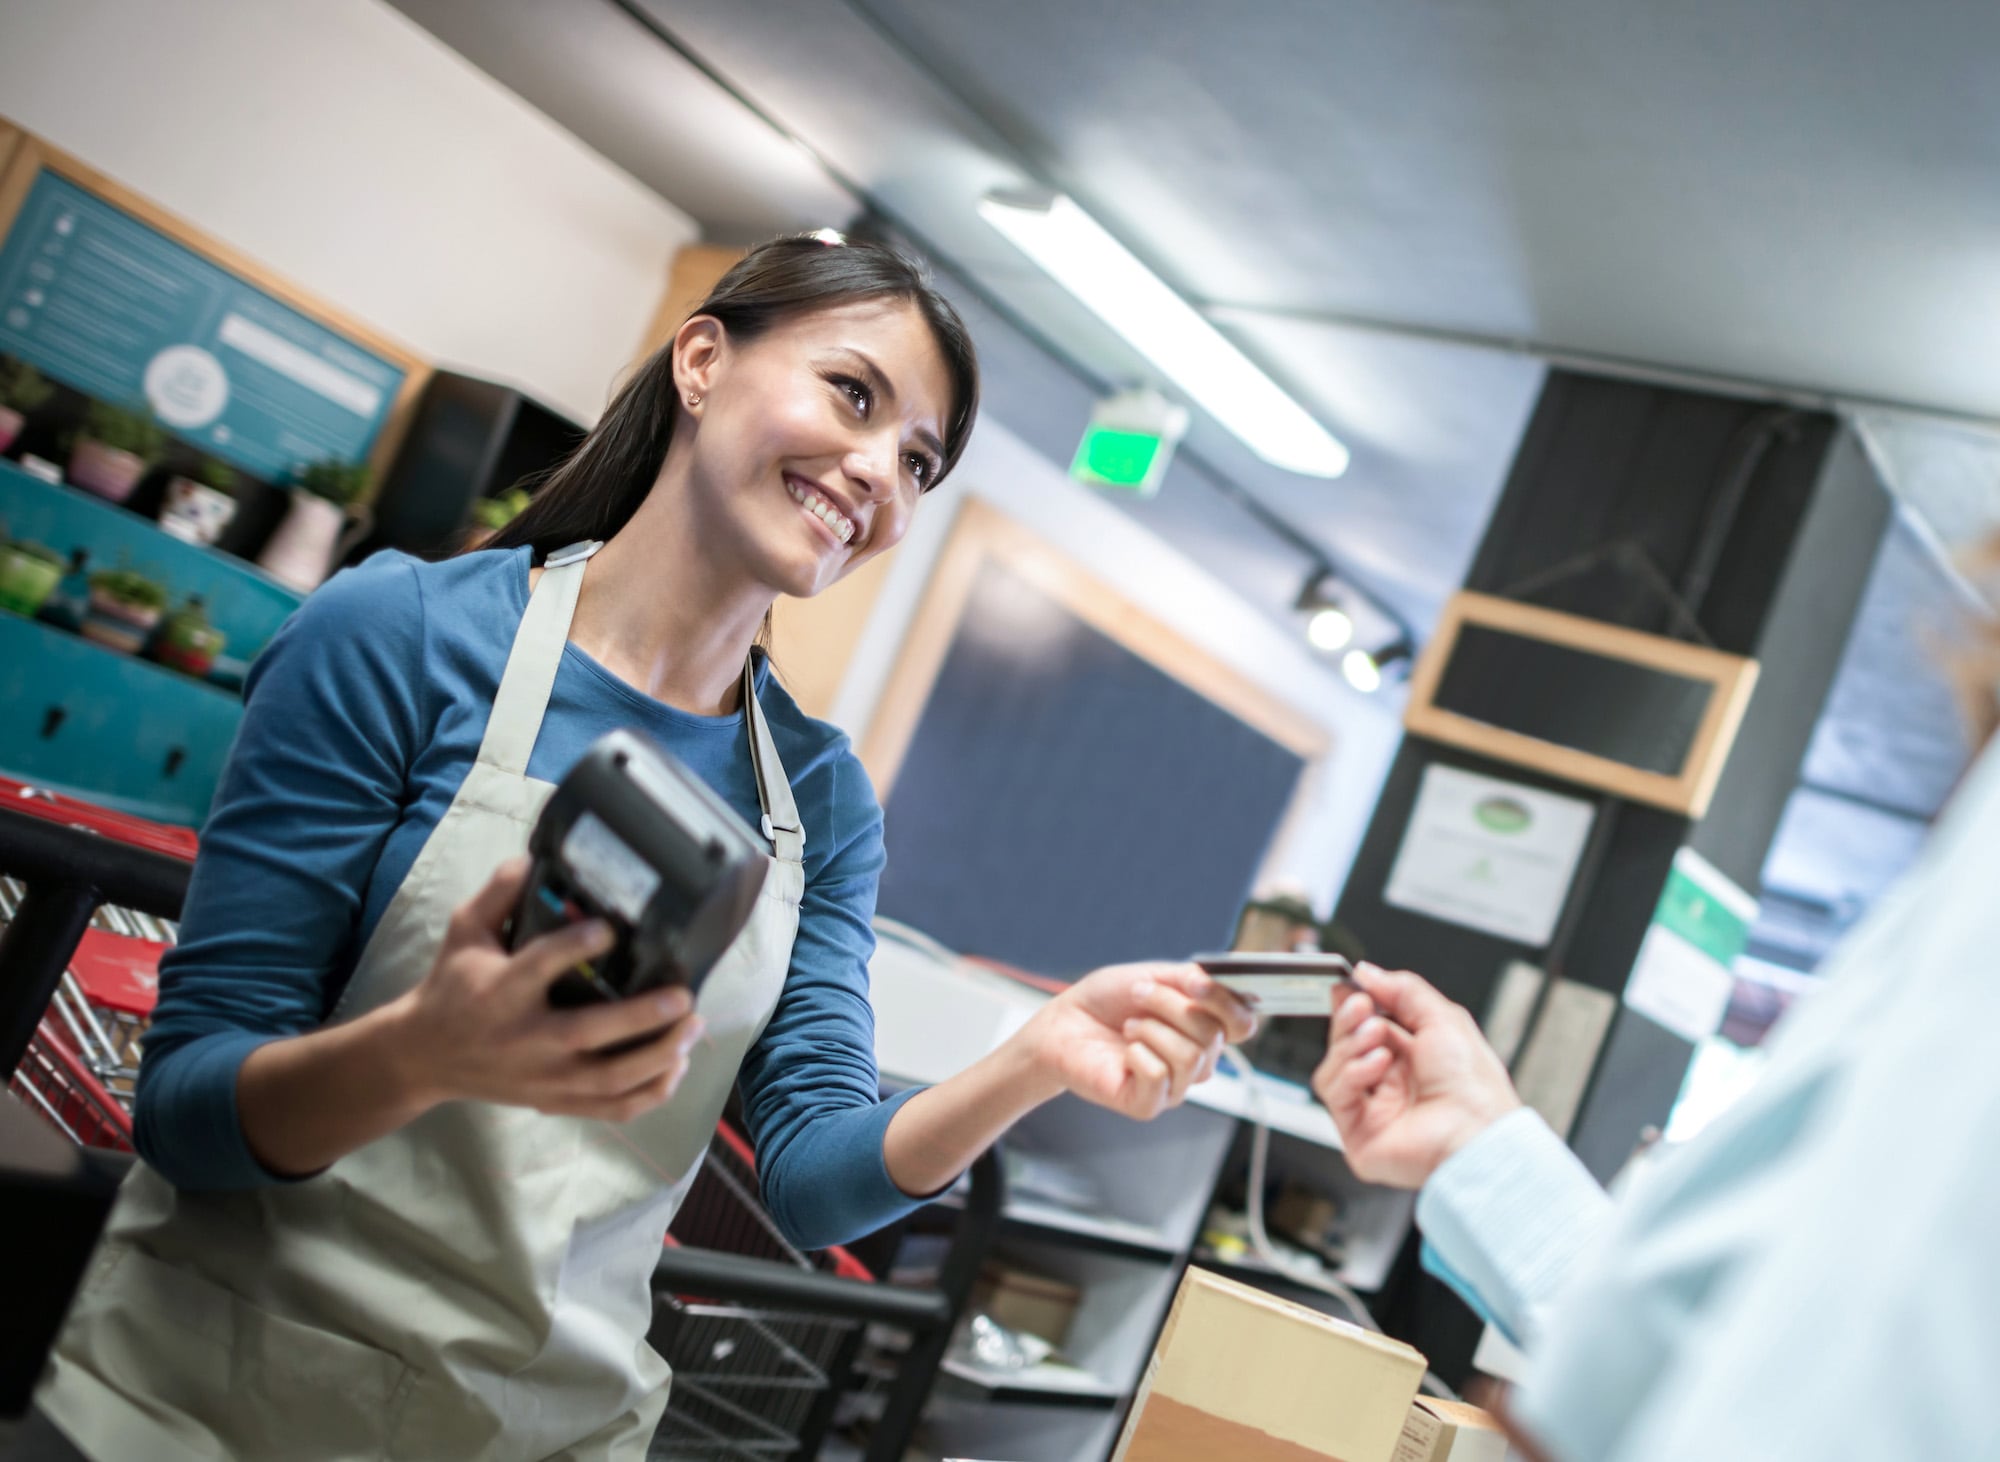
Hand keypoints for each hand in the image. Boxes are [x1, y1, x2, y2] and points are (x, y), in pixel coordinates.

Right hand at [384, 856, 706, 1121]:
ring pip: (608, 1080)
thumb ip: (499, 893)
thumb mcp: (465, 931)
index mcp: (499, 992)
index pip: (538, 967)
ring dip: (659, 1057)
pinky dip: (650, 1093)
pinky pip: (611, 1109)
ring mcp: (543, 1078)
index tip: (610, 928)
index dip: (574, 947)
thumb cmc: (454, 985)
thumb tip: (537, 857)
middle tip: (684, 997)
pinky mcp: (554, 1102)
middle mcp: (524, 1040)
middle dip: (641, 1018)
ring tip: (693, 1026)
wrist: (425, 1056)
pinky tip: (678, 1066)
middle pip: (587, 1034)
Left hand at [1020, 962, 1258, 1120]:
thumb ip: (1187, 979)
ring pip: (1190, 1056)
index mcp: (1204, 1029)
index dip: (1227, 1002)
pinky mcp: (1148, 1104)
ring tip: (1128, 1025)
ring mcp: (1175, 1087)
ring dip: (1152, 1028)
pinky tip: (1123, 1052)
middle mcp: (1197, 1061)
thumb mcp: (1150, 976)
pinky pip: (1160, 1076)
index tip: (1195, 981)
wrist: (1062, 1025)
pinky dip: (1137, 1054)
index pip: (1243, 1024)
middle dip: (1171, 1005)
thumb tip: (1211, 983)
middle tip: (1138, 993)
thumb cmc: (1107, 1001)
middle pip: (1213, 1035)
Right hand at [1310, 963, 1519, 1188]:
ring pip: (1333, 1065)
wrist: (1475, 1132)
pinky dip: (1350, 1072)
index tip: (1349, 985)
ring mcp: (1372, 1109)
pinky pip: (1333, 1092)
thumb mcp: (1444, 1018)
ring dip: (1350, 1044)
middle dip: (1349, 1019)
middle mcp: (1391, 1083)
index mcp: (1413, 1058)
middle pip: (1346, 1042)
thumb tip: (1366, 973)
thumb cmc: (1473, 1086)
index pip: (1368, 1026)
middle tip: (1361, 1006)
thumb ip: (1403, 990)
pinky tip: (1376, 1066)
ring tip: (1377, 1040)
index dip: (1354, 1005)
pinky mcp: (1357, 1133)